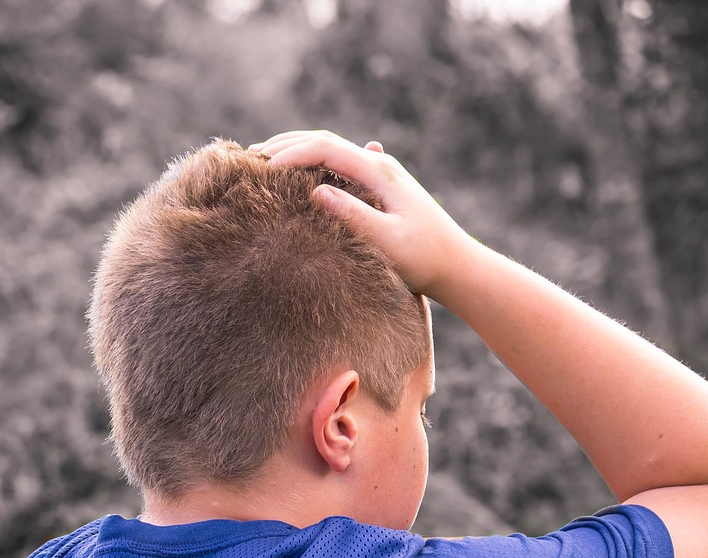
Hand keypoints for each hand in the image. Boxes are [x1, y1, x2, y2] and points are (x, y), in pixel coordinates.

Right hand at [249, 130, 469, 299]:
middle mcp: (379, 165)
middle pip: (324, 140)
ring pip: (331, 149)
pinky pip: (339, 163)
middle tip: (249, 158)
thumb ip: (354, 216)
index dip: (291, 155)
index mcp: (379, 171)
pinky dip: (312, 162)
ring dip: (296, 150)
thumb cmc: (425, 260)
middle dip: (285, 145)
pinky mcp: (379, 188)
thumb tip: (317, 191)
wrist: (458, 267)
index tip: (262, 172)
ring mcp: (380, 174)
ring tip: (263, 161)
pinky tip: (299, 170)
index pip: (325, 148)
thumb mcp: (388, 241)